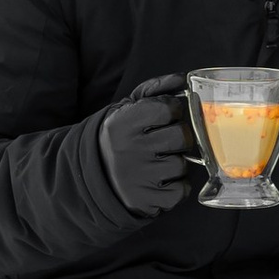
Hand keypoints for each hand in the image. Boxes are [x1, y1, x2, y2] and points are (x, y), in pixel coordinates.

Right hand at [99, 73, 193, 218]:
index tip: (166, 117)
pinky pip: (181, 189)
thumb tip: (183, 78)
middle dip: (179, 138)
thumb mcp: (129, 108)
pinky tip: (160, 180)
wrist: (96, 176)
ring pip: (182, 165)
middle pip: (181, 137)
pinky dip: (176, 186)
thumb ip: (156, 89)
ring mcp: (137, 177)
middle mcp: (128, 149)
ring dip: (176, 163)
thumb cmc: (121, 137)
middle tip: (165, 141)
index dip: (173, 111)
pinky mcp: (146, 200)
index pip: (169, 108)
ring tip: (158, 162)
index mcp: (123, 123)